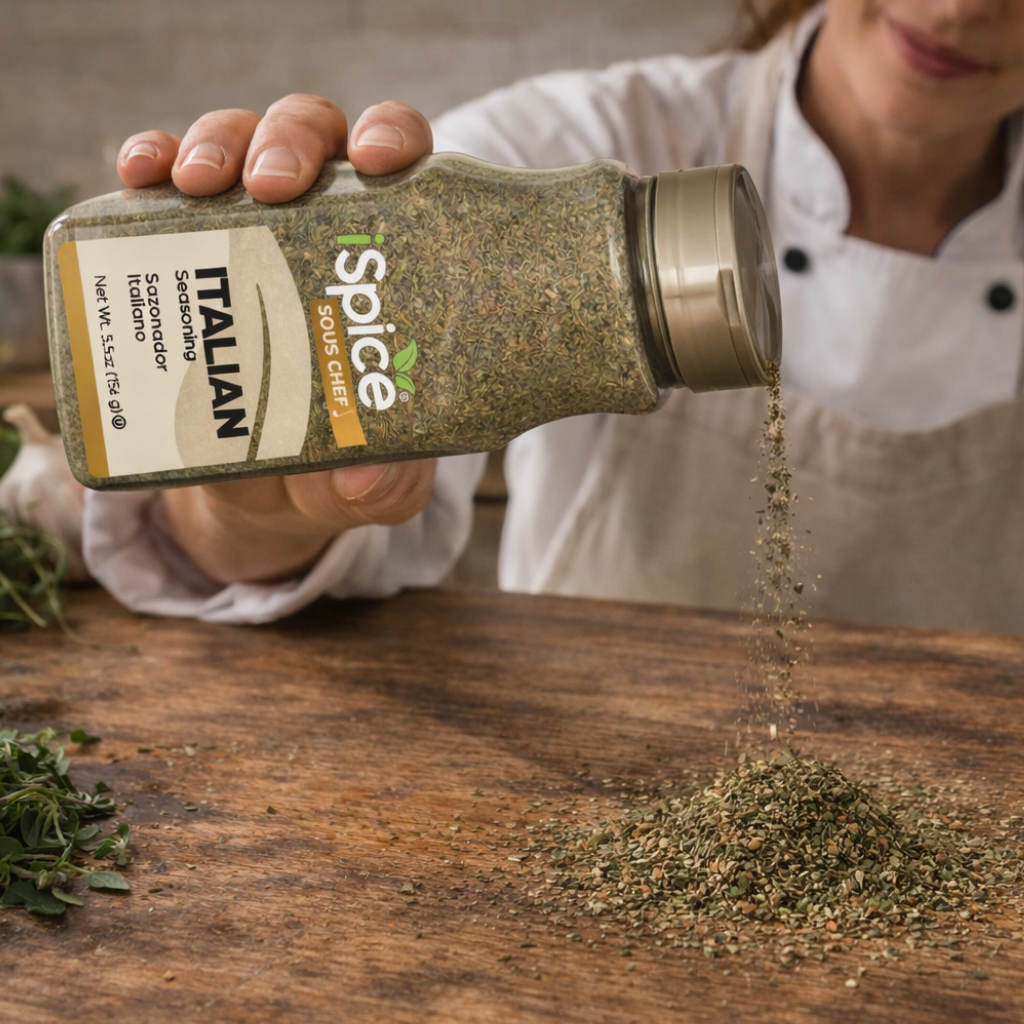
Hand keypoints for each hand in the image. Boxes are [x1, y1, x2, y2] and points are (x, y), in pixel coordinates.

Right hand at [115, 95, 437, 583]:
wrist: (272, 491)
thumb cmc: (346, 466)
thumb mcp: (378, 485)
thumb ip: (386, 485)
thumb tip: (360, 479)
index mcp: (393, 254)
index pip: (404, 166)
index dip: (393, 139)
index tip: (379, 161)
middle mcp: (328, 222)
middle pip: (316, 139)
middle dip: (292, 141)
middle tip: (272, 185)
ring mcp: (255, 227)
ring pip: (241, 143)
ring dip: (217, 144)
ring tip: (195, 185)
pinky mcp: (191, 248)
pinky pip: (166, 185)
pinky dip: (151, 165)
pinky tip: (139, 175)